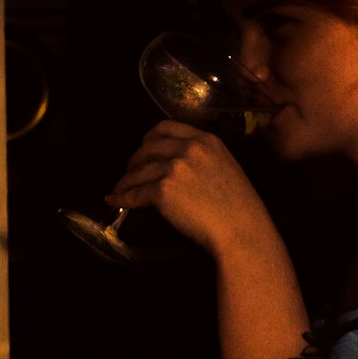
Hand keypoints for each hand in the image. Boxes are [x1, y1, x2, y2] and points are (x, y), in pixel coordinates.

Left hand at [105, 120, 271, 257]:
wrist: (242, 231)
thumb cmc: (239, 208)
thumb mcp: (226, 168)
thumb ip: (202, 158)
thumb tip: (175, 165)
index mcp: (207, 140)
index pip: (167, 127)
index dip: (150, 137)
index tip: (144, 146)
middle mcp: (189, 149)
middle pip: (148, 147)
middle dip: (135, 159)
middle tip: (131, 170)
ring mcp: (175, 168)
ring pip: (139, 171)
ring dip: (125, 181)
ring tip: (120, 188)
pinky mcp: (163, 190)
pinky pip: (135, 194)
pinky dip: (122, 198)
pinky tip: (115, 201)